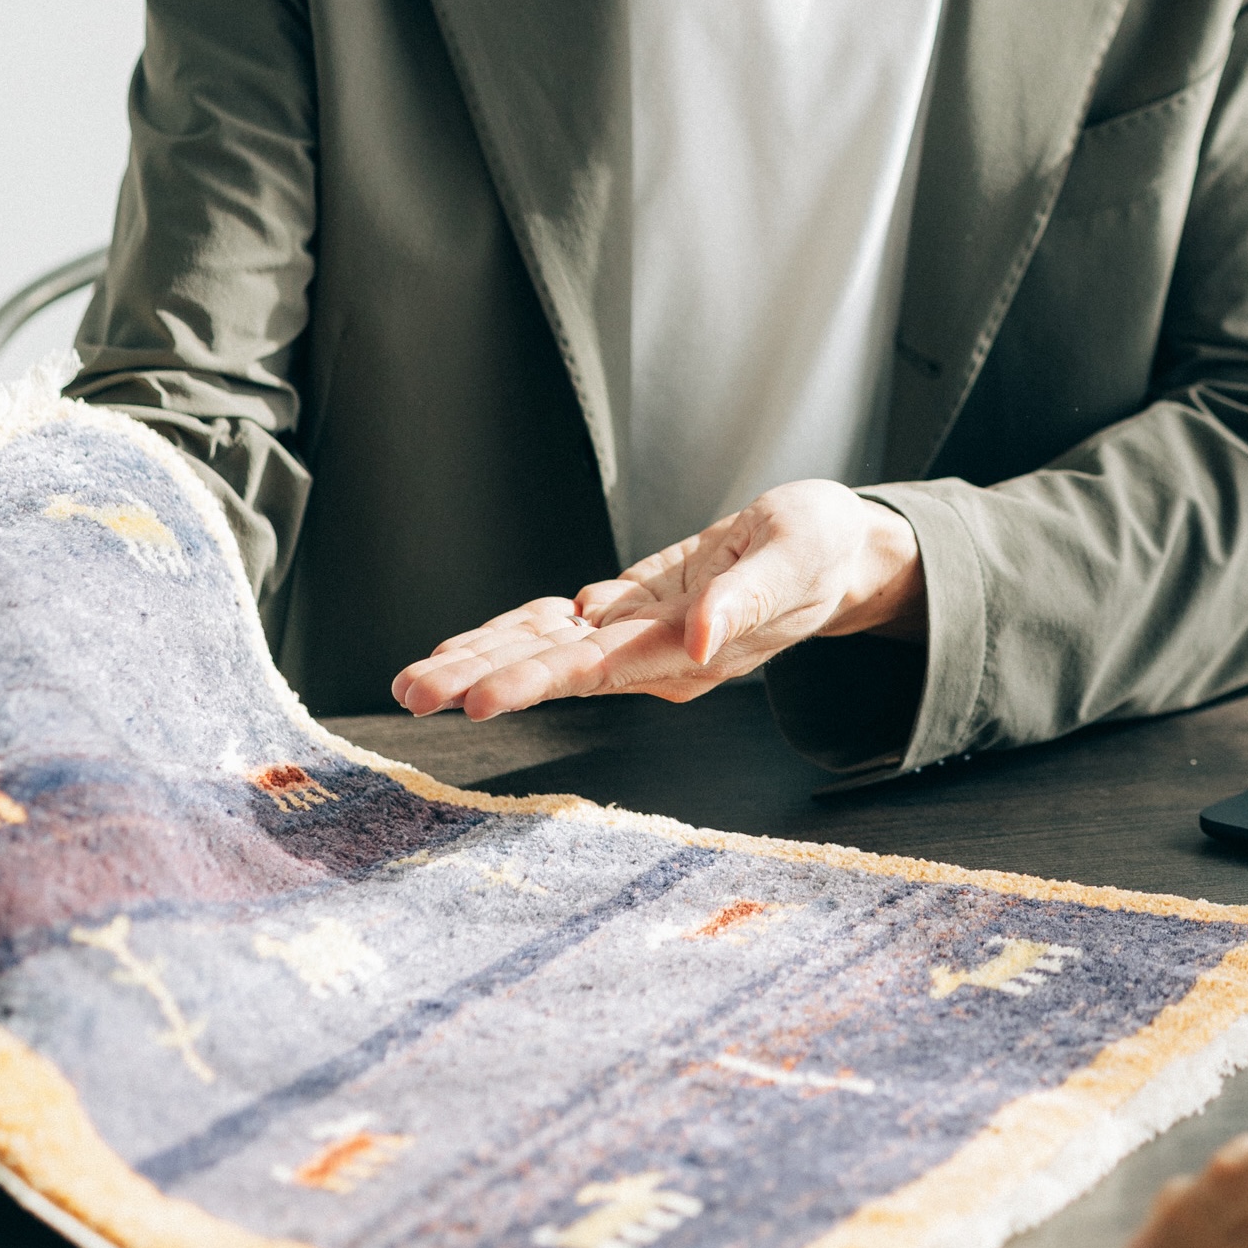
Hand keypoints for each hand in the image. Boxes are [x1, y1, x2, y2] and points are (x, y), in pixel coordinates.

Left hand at [390, 480, 924, 719]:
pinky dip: (516, 632)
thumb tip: (701, 643)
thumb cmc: (822, 548)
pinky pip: (564, 627)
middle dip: (482, 677)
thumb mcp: (795, 557)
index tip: (478, 698)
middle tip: (412, 688)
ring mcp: (643, 638)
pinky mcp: (636, 612)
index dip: (536, 680)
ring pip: (550, 651)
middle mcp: (659, 655)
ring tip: (417, 675)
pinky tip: (469, 643)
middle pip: (557, 668)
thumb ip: (747, 603)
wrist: (835, 551)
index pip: (600, 668)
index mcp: (695, 650)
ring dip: (484, 659)